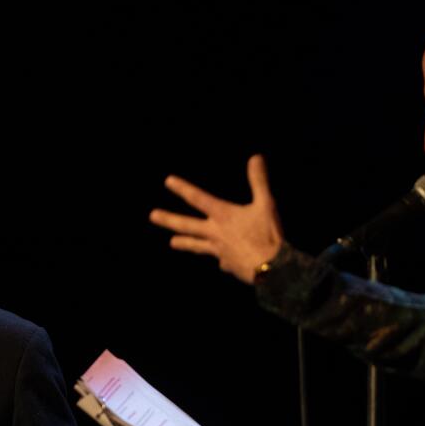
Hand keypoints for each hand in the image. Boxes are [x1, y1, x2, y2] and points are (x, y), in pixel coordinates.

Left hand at [149, 154, 284, 283]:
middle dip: (169, 219)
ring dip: (184, 243)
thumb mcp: (266, 204)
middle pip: (188, 225)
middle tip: (153, 216)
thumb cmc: (267, 235)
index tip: (168, 181)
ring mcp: (220, 251)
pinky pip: (221, 261)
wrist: (271, 268)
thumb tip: (255, 157)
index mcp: (223, 216)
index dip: (183, 188)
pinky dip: (220, 260)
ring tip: (171, 242)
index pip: (198, 198)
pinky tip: (220, 262)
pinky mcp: (228, 264)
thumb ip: (258, 181)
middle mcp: (216, 233)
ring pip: (197, 245)